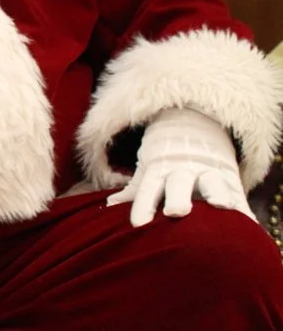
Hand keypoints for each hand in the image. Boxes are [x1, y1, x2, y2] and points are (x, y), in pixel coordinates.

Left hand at [107, 107, 253, 226]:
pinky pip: (236, 190)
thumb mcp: (148, 171)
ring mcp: (208, 171)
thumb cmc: (165, 159)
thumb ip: (133, 191)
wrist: (194, 128)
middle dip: (177, 197)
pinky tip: (245, 218)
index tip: (138, 225)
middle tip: (175, 213)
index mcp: (159, 170)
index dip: (142, 206)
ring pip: (212, 181)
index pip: (148, 189)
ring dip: (216, 193)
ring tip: (220, 206)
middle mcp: (183, 170)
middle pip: (178, 183)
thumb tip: (108, 207)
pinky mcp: (229, 175)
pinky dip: (241, 204)